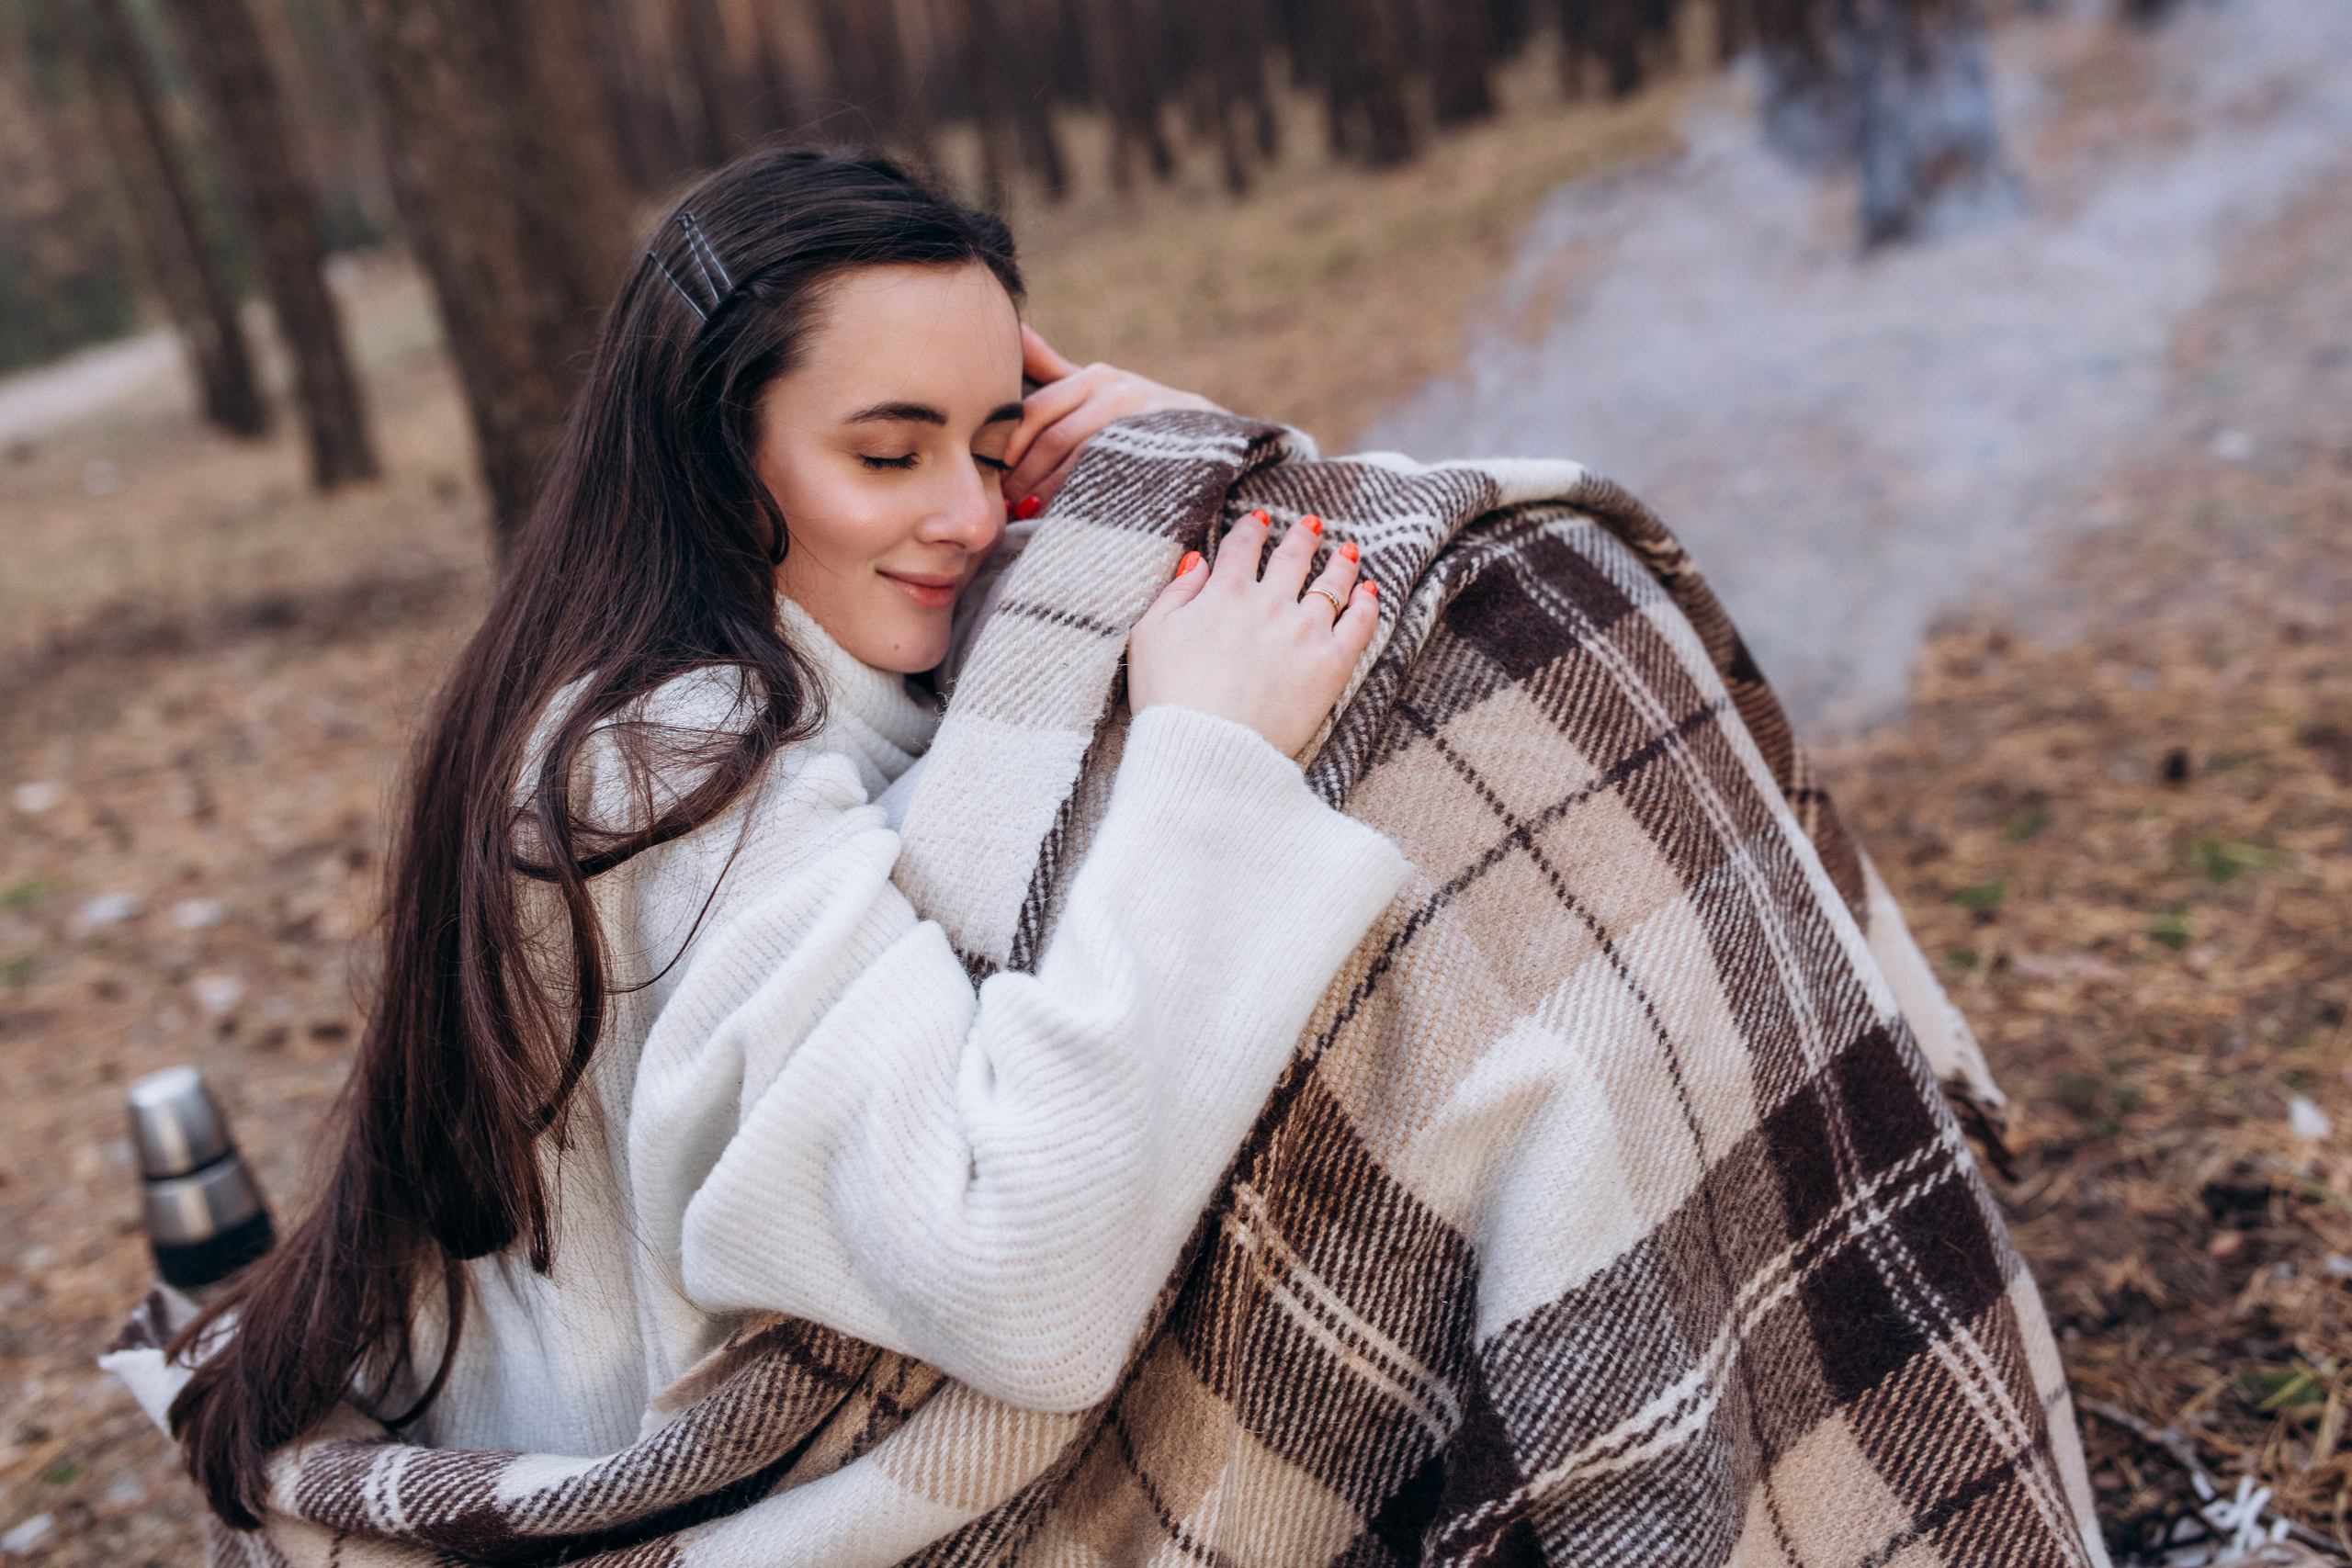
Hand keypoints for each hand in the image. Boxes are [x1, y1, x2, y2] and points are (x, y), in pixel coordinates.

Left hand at [1001, 325, 1221, 512]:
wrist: (1216, 441)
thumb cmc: (1143, 418)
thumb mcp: (1102, 386)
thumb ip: (1054, 368)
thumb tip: (1013, 332)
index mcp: (1095, 378)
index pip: (1033, 413)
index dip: (1003, 447)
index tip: (982, 474)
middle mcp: (1116, 394)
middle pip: (1048, 438)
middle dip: (1017, 475)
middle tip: (996, 504)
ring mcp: (1138, 425)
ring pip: (1074, 462)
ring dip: (1041, 493)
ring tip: (1019, 515)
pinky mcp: (1154, 457)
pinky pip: (1103, 483)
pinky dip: (1074, 503)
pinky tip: (1056, 519)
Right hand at [1127, 509, 1378, 757]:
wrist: (1206, 748)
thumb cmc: (1169, 699)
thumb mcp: (1150, 635)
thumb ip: (1175, 593)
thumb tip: (1197, 562)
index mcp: (1224, 592)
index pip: (1241, 548)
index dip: (1251, 530)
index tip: (1260, 520)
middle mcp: (1269, 603)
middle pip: (1291, 559)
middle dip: (1303, 538)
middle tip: (1313, 525)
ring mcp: (1304, 631)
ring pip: (1330, 585)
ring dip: (1340, 564)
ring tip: (1349, 552)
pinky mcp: (1331, 664)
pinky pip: (1359, 624)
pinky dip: (1367, 604)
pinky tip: (1370, 593)